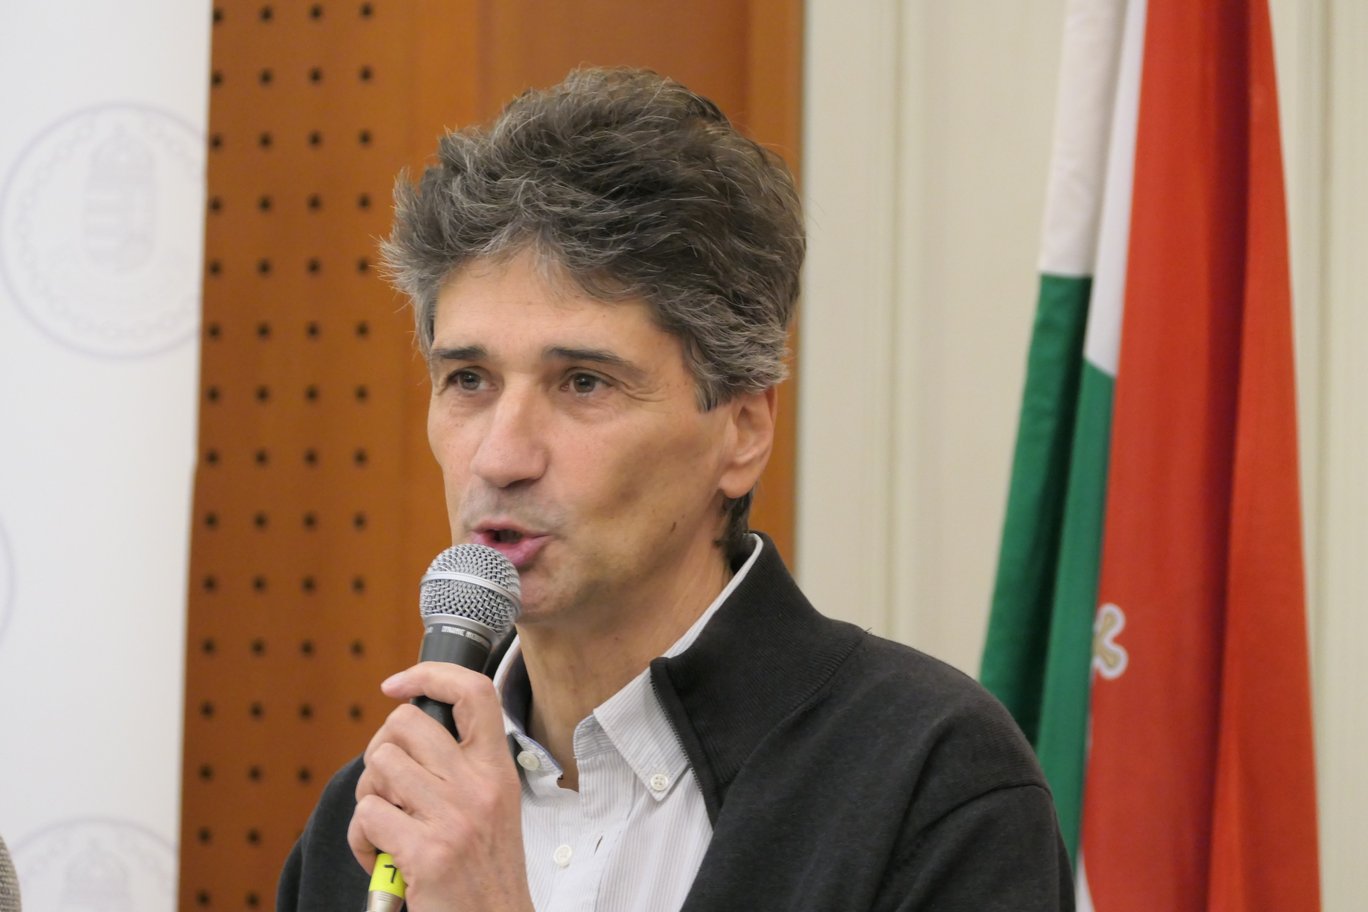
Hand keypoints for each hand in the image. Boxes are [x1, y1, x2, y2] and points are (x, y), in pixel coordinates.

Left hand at [348, 662, 532, 911]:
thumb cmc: (484, 871)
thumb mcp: (492, 806)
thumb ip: (460, 768)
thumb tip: (403, 735)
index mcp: (498, 770)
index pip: (474, 692)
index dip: (430, 674)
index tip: (397, 685)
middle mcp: (480, 786)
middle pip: (403, 724)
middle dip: (381, 752)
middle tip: (389, 788)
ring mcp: (454, 818)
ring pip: (378, 766)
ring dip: (369, 798)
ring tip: (387, 827)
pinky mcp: (426, 853)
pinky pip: (367, 817)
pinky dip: (362, 840)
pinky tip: (382, 858)